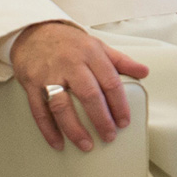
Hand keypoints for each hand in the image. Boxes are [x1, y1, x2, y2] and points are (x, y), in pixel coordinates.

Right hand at [11, 21, 149, 151]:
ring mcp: (49, 75)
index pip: (110, 81)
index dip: (119, 104)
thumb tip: (145, 71)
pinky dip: (48, 130)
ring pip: (62, 106)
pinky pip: (40, 111)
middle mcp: (71, 64)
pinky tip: (58, 142)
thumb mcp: (97, 46)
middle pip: (89, 95)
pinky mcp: (32, 84)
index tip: (124, 121)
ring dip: (75, 129)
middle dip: (101, 119)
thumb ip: (121, 61)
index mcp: (91, 53)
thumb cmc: (69, 42)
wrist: (34, 32)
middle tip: (110, 136)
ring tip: (86, 145)